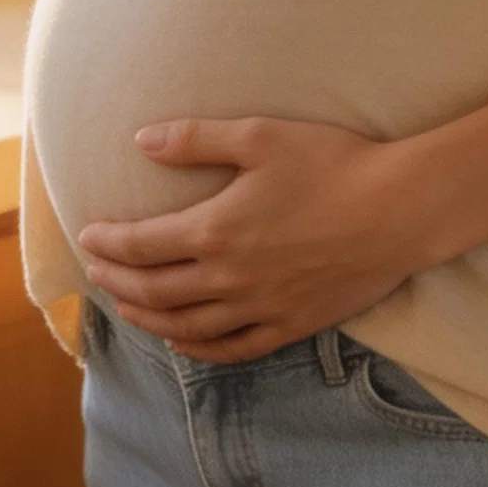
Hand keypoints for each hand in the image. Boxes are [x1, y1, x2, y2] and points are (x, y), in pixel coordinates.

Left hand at [75, 116, 428, 360]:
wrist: (399, 209)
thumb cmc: (332, 164)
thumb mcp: (259, 136)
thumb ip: (195, 139)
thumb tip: (141, 141)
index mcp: (215, 231)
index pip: (142, 247)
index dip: (109, 243)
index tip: (89, 236)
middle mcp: (229, 279)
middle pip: (154, 292)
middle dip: (118, 283)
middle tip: (97, 272)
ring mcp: (260, 308)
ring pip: (186, 327)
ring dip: (147, 320)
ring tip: (126, 308)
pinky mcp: (291, 325)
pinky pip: (232, 349)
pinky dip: (198, 350)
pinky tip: (183, 343)